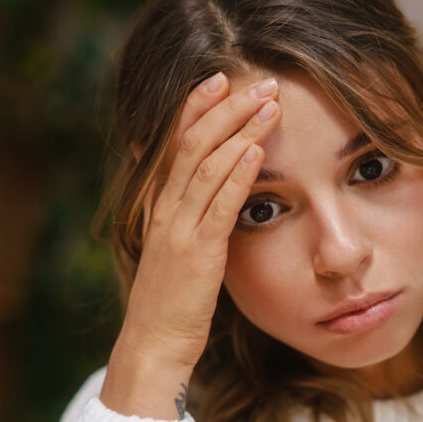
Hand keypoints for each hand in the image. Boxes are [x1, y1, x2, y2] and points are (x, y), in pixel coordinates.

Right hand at [102, 73, 280, 417]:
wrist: (154, 343)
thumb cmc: (173, 299)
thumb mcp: (180, 249)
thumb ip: (193, 215)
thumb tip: (217, 189)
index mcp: (160, 205)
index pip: (175, 142)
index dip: (196, 107)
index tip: (221, 78)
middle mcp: (165, 210)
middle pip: (193, 143)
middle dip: (227, 107)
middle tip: (259, 80)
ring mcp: (178, 230)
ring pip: (206, 166)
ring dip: (240, 130)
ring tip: (269, 104)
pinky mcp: (197, 254)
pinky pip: (218, 207)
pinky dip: (238, 176)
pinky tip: (256, 152)